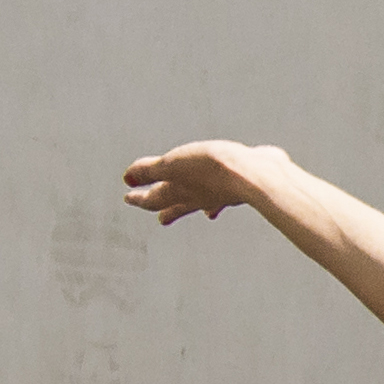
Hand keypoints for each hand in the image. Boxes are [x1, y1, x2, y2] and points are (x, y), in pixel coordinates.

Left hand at [121, 140, 296, 223]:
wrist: (255, 176)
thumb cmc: (213, 168)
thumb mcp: (173, 164)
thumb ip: (150, 170)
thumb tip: (128, 178)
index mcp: (178, 192)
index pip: (153, 198)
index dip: (139, 197)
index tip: (128, 197)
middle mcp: (197, 196)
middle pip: (177, 205)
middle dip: (167, 209)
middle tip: (161, 219)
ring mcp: (220, 194)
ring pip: (203, 202)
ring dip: (197, 206)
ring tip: (201, 213)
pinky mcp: (240, 187)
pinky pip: (228, 196)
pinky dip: (226, 198)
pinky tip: (231, 195)